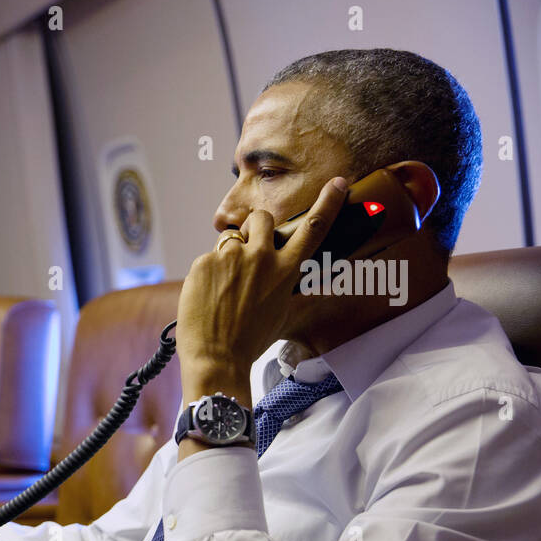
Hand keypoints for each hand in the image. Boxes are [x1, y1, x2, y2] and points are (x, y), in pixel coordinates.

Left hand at [176, 176, 348, 379]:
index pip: (312, 229)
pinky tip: (208, 297)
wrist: (217, 358)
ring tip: (223, 289)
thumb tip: (299, 276)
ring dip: (228, 257)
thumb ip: (287, 285)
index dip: (327, 203)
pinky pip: (207, 259)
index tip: (337, 182)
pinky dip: (207, 274)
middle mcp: (260, 257)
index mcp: (285, 270)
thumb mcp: (281, 313)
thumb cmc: (250, 340)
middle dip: (254, 228)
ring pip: (230, 241)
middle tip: (246, 253)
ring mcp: (230, 258)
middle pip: (260, 218)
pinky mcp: (203, 263)